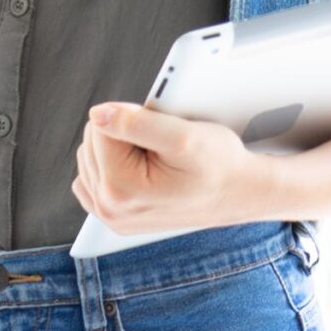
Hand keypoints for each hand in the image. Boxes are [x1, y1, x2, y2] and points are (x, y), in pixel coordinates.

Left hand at [72, 102, 277, 237]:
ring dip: (119, 148)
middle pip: (91, 141)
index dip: (131, 119)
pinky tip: (138, 167)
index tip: (161, 136)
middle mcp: (109, 209)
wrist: (239, 193)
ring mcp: (109, 216)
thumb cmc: (219, 165)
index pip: (98, 127)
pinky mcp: (113, 215)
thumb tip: (96, 114)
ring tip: (155, 159)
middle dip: (124, 134)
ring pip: (90, 154)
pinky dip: (111, 164)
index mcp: (120, 190)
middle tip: (162, 148)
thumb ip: (135, 122)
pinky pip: (92, 174)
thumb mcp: (184, 136)